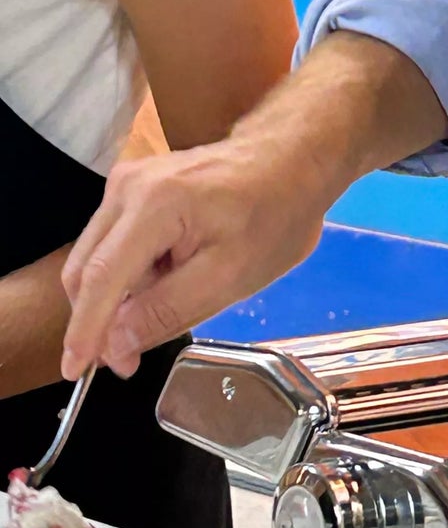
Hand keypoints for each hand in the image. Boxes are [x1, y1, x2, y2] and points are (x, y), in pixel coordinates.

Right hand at [59, 31, 447, 379]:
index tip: (76, 371)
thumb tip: (114, 345)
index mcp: (152, 205)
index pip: (98, 280)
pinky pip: (116, 242)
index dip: (83, 332)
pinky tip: (176, 272)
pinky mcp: (135, 185)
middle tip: (129, 360)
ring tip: (181, 295)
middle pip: (87, 270)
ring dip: (124, 294)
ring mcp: (128, 182)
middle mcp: (127, 187)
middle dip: (102, 320)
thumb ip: (166, 310)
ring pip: (99, 259)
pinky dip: (134, 270)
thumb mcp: (231, 275)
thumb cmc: (275, 212)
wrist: (291, 157)